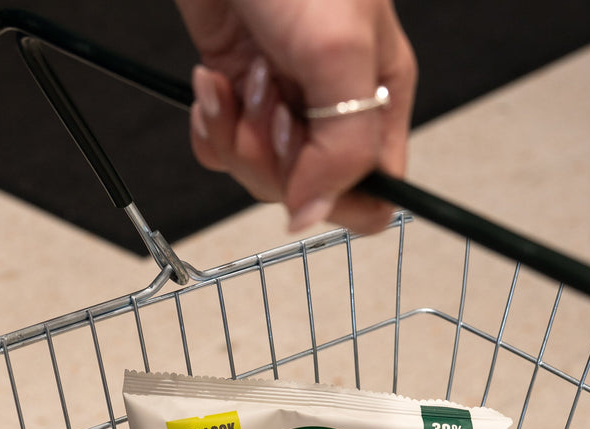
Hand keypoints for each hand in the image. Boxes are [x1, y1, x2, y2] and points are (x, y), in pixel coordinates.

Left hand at [174, 0, 416, 233]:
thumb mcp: (339, 52)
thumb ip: (342, 146)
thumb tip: (316, 216)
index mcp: (380, 99)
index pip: (373, 194)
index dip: (332, 195)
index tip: (305, 158)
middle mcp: (334, 108)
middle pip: (307, 191)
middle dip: (273, 156)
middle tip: (265, 99)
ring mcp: (285, 103)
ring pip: (260, 173)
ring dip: (237, 132)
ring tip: (240, 78)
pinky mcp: (238, 94)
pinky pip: (222, 148)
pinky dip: (209, 123)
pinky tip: (213, 81)